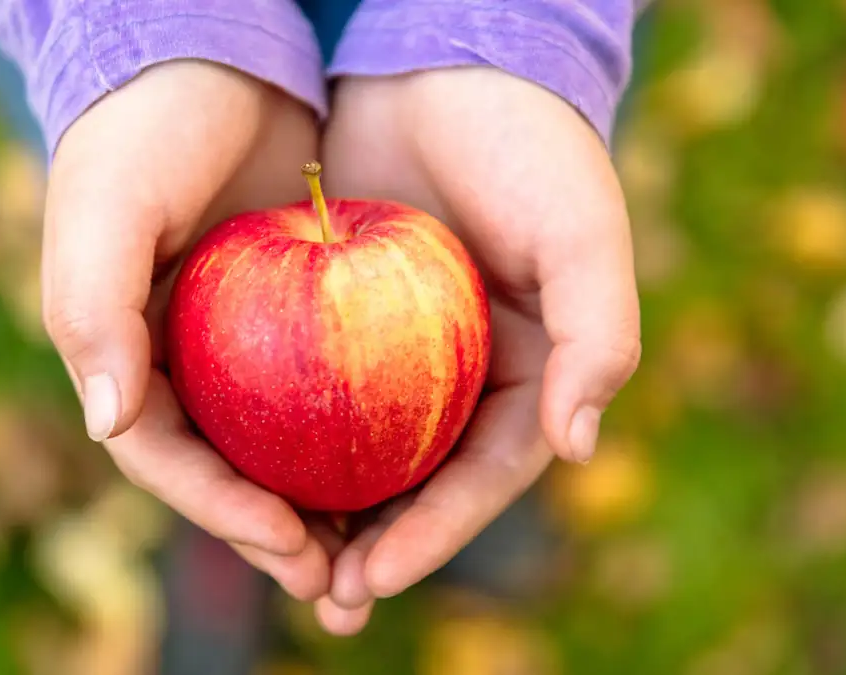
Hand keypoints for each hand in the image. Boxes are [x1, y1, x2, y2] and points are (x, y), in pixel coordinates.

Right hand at [43, 61, 333, 600]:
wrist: (206, 53)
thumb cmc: (142, 127)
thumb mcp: (105, 205)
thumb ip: (93, 308)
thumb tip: (108, 422)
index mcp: (120, 351)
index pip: (162, 455)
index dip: (218, 509)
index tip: (287, 542)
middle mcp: (175, 359)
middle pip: (224, 468)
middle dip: (275, 532)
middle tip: (339, 582)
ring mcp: (232, 342)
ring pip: (276, 445)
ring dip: (318, 503)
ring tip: (372, 557)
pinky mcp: (286, 315)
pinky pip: (320, 391)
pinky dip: (351, 435)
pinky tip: (399, 468)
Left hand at [314, 68, 641, 633]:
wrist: (444, 61)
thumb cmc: (528, 144)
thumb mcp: (580, 231)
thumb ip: (599, 337)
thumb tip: (577, 449)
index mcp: (530, 373)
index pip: (482, 478)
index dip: (433, 535)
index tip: (372, 577)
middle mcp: (463, 375)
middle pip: (416, 481)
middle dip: (373, 549)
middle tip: (324, 600)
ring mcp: (400, 351)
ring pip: (359, 450)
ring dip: (323, 510)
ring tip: (280, 562)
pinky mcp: (341, 317)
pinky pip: (310, 390)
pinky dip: (285, 435)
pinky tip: (246, 472)